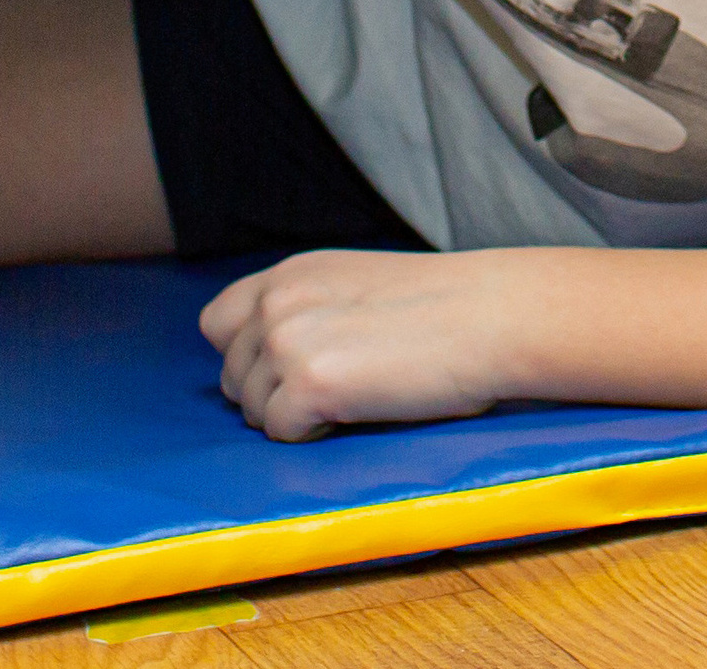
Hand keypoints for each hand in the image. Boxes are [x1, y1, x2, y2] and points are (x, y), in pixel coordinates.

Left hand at [200, 248, 507, 437]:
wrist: (490, 315)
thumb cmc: (439, 308)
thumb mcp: (353, 286)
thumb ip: (304, 309)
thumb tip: (265, 361)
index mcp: (290, 272)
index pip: (217, 322)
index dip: (247, 355)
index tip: (291, 368)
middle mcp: (277, 300)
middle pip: (231, 377)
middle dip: (272, 394)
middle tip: (338, 387)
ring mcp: (287, 340)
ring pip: (252, 411)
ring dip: (294, 416)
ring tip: (355, 393)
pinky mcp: (307, 383)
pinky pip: (280, 433)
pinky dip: (315, 434)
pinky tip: (360, 407)